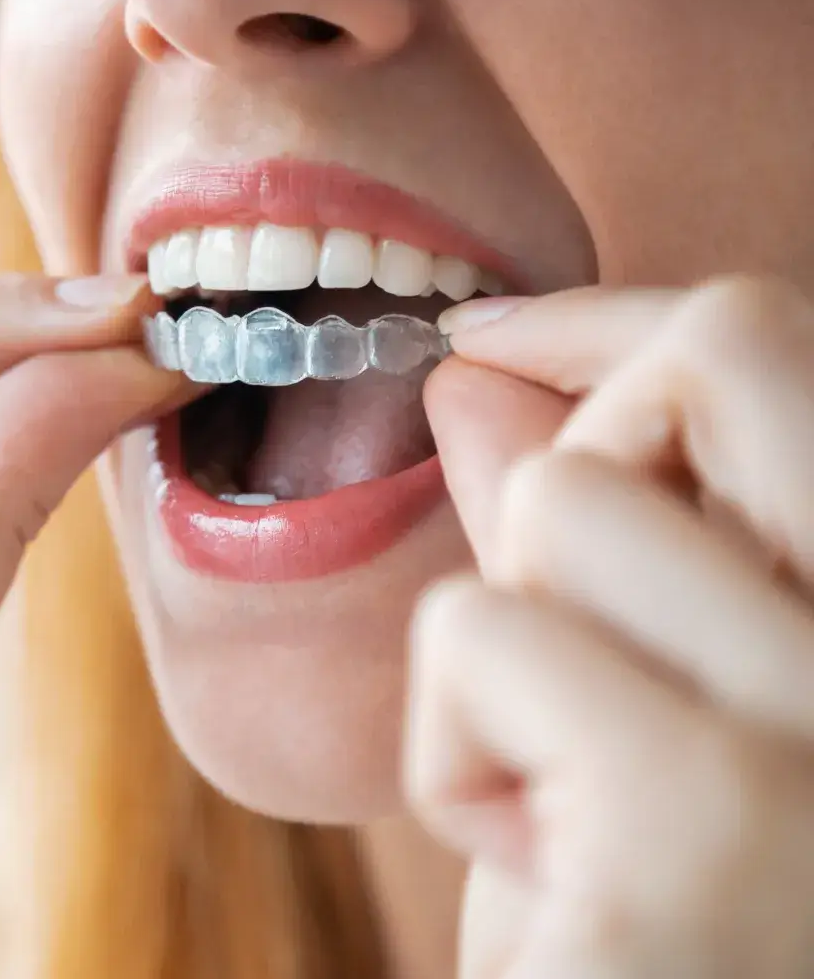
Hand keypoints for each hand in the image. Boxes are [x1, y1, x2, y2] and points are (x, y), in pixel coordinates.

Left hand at [411, 277, 813, 977]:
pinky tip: (540, 875)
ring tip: (569, 802)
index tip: (494, 335)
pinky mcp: (693, 814)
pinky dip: (456, 747)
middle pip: (724, 352)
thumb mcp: (642, 710)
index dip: (619, 320)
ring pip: (564, 499)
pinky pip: (475, 632)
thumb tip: (477, 373)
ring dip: (511, 648)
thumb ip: (597, 540)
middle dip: (587, 444)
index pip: (785, 348)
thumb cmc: (654, 928)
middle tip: (556, 607)